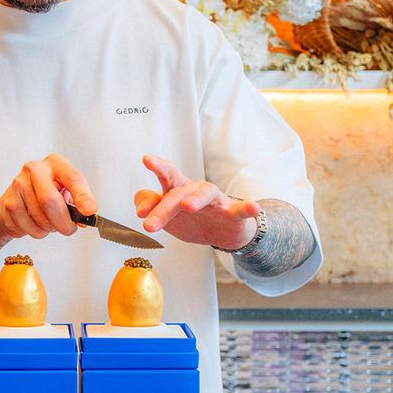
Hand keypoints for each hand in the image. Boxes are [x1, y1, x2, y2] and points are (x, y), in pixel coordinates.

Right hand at [0, 154, 96, 241]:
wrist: (14, 201)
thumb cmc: (44, 195)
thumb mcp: (65, 192)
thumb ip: (78, 201)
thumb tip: (87, 213)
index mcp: (54, 163)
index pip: (72, 178)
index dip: (82, 196)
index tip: (90, 211)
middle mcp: (34, 169)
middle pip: (51, 201)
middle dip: (63, 222)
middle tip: (69, 229)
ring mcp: (18, 184)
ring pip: (40, 218)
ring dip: (49, 228)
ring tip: (49, 222)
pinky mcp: (8, 202)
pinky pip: (28, 227)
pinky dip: (37, 232)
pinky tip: (35, 223)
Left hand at [134, 154, 259, 251]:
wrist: (223, 233)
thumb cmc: (194, 219)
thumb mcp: (167, 215)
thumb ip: (150, 205)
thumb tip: (139, 205)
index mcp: (179, 189)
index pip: (168, 175)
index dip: (158, 166)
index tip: (147, 159)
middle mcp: (196, 190)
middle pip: (179, 193)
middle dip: (163, 208)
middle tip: (149, 224)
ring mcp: (216, 201)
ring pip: (206, 195)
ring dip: (196, 199)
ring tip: (187, 206)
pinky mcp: (234, 214)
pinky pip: (241, 209)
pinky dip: (247, 207)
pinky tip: (253, 206)